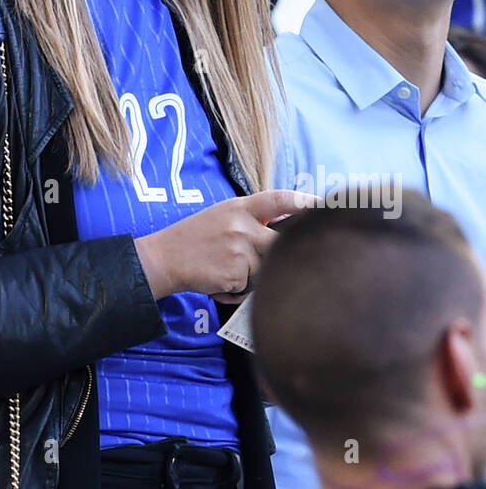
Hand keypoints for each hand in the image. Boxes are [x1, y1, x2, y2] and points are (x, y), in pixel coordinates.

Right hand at [134, 189, 314, 301]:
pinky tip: (220, 279)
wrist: (164, 257)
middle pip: (281, 241)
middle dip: (280, 253)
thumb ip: (252, 218)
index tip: (323, 206)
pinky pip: (250, 287)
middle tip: (264, 258)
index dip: (304, 202)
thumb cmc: (195, 237)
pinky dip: (238, 289)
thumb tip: (286, 227)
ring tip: (227, 268)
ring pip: (266, 269)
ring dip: (253, 275)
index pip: (279, 199)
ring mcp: (239, 250)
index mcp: (239, 207)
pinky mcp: (235, 275)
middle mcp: (242, 226)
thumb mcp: (222, 215)